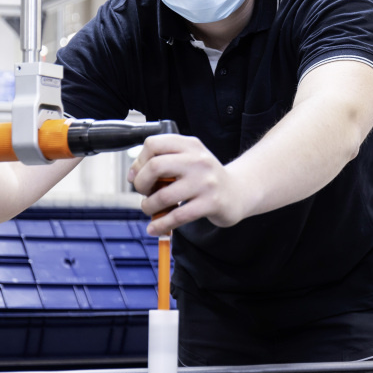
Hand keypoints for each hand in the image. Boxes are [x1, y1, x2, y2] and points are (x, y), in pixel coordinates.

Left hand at [128, 134, 250, 234]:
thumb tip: (134, 175)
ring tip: (151, 209)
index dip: (139, 161)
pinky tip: (156, 228)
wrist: (238, 192)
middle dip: (141, 184)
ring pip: (162, 195)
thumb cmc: (206, 178)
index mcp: (190, 145)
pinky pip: (177, 216)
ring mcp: (205, 181)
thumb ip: (163, 161)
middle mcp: (198, 160)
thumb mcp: (189, 160)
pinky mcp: (211, 203)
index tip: (137, 175)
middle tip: (144, 193)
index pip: (153, 144)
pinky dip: (161, 224)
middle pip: (155, 166)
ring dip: (148, 207)